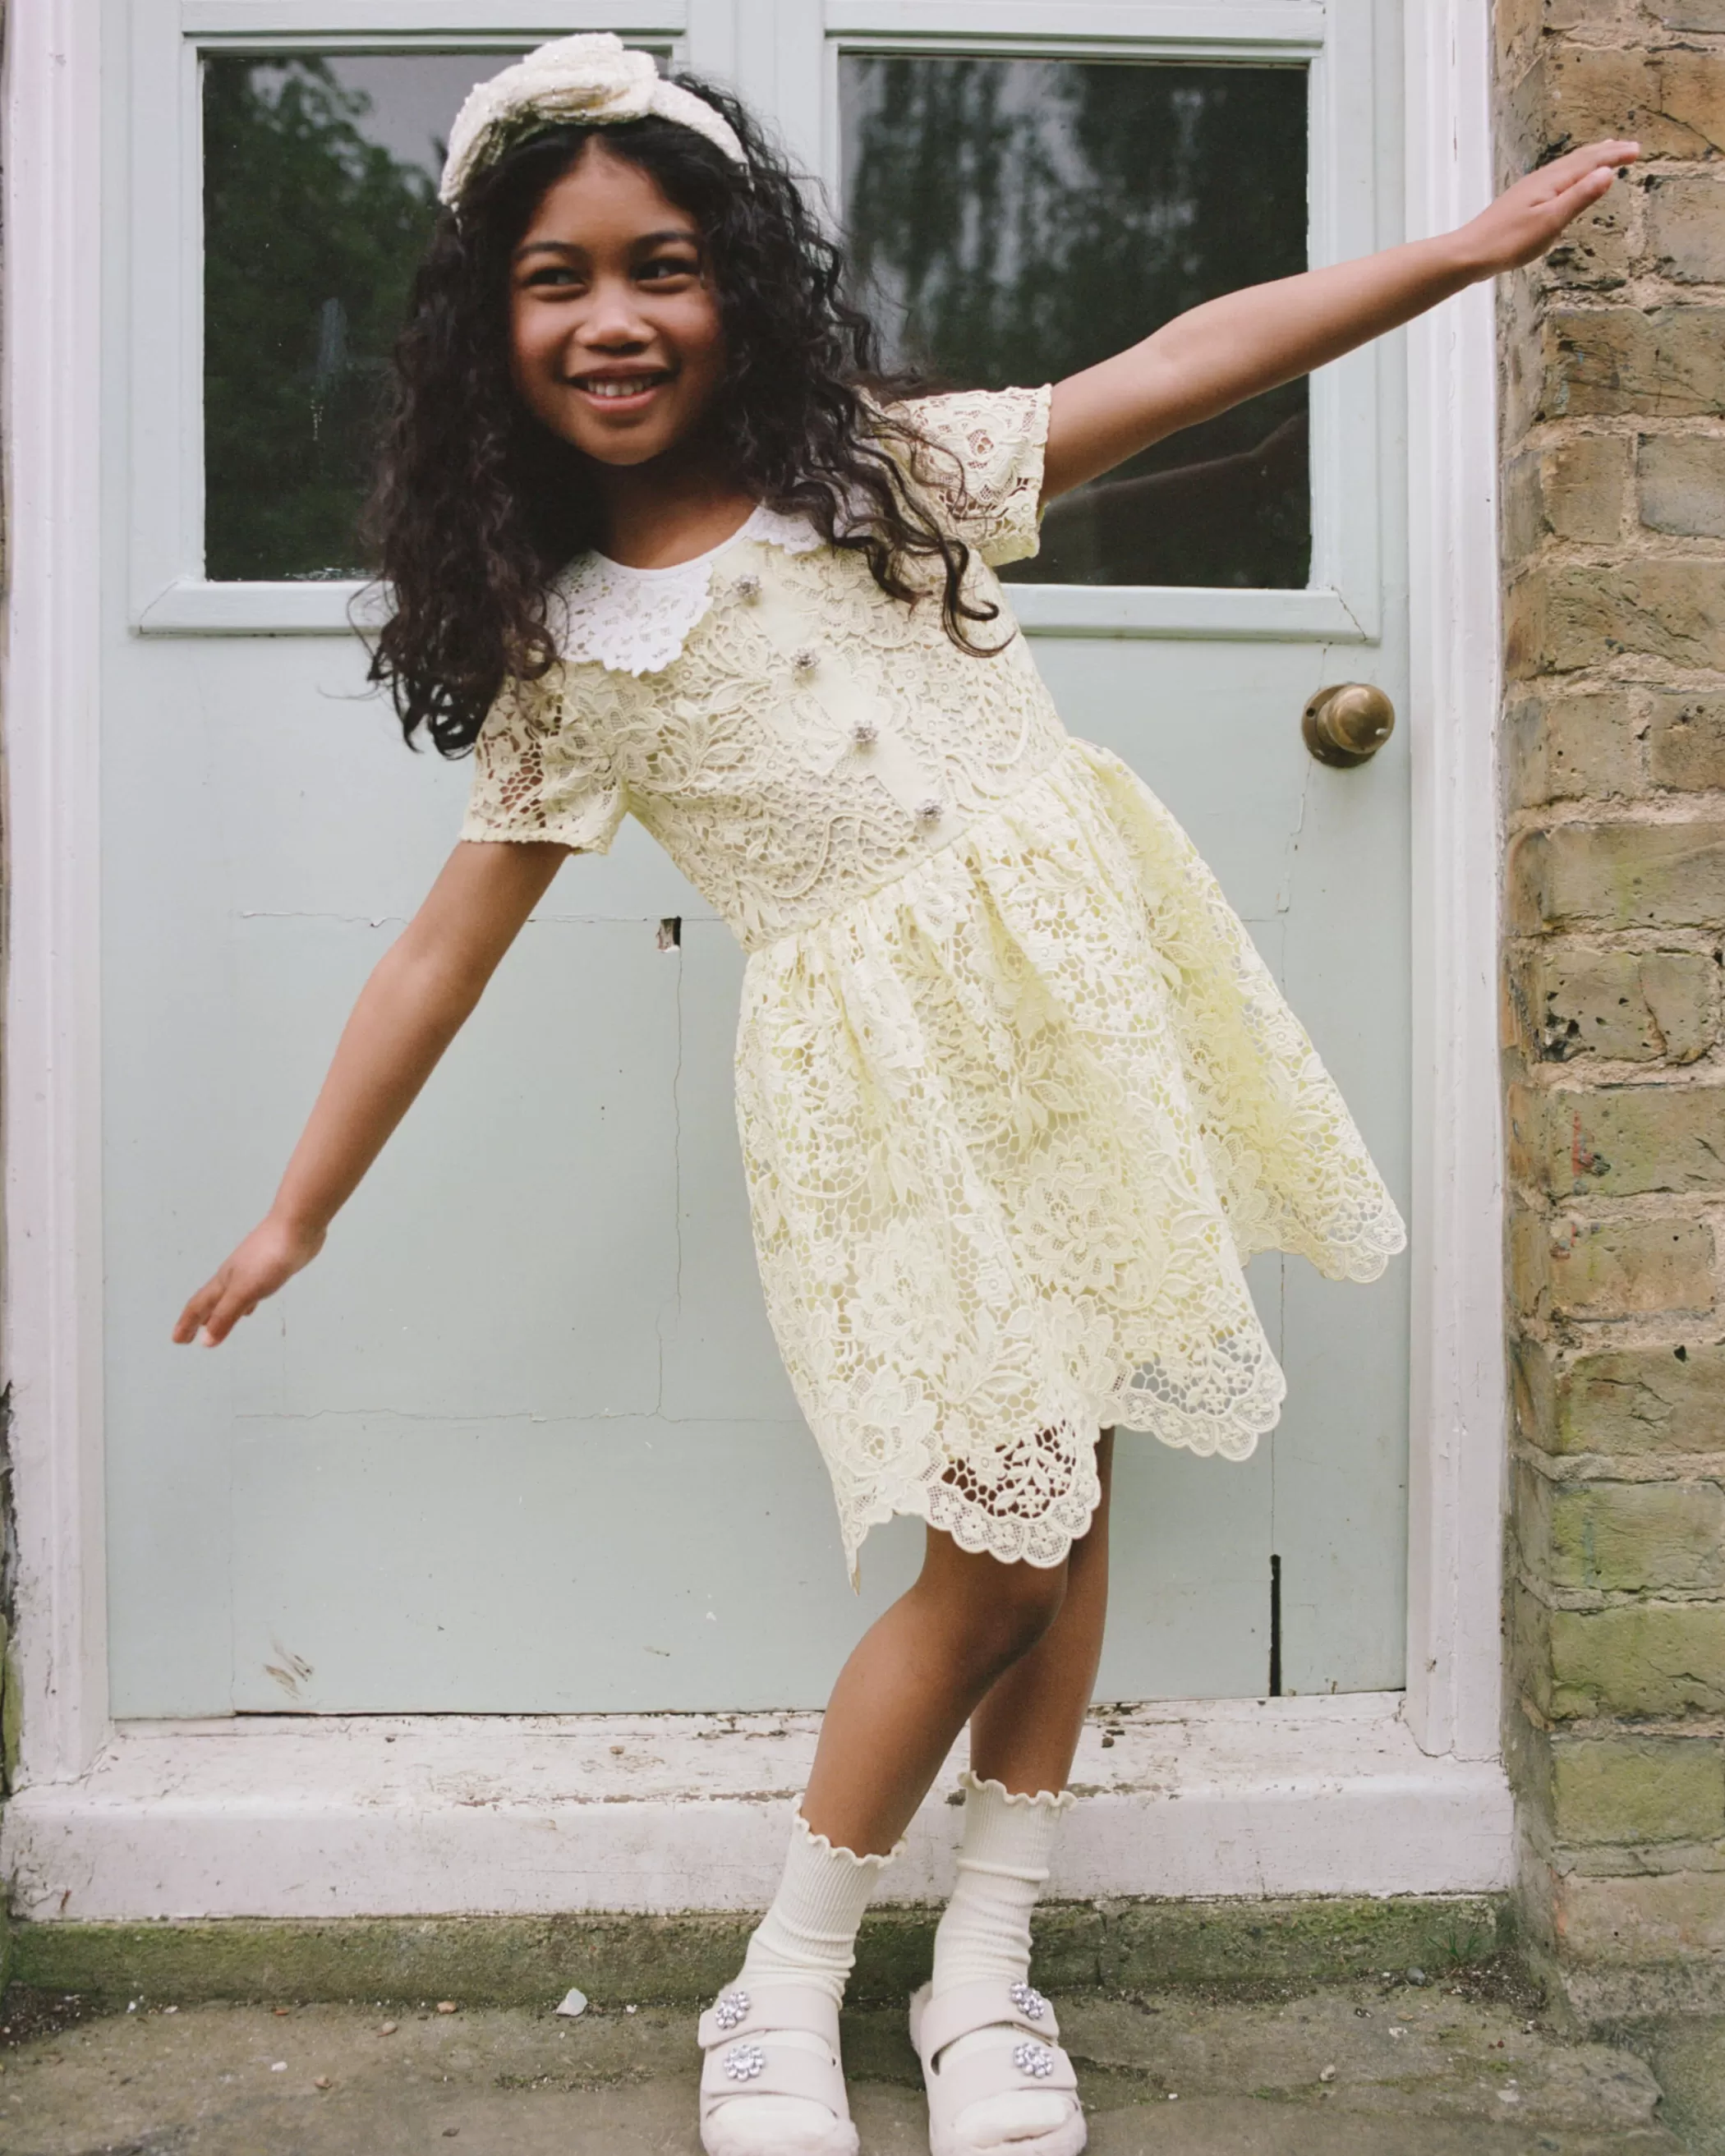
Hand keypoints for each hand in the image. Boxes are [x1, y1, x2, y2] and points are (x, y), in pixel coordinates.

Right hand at [172, 1212, 326, 1346]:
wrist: (297, 1226)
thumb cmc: (268, 1259)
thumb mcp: (244, 1291)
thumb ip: (225, 1316)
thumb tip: (205, 1342)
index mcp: (224, 1282)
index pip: (199, 1306)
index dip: (187, 1324)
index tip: (176, 1341)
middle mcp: (233, 1275)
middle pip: (211, 1300)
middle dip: (199, 1319)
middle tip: (189, 1336)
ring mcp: (252, 1270)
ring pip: (229, 1295)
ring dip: (220, 1311)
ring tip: (216, 1324)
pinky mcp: (270, 1267)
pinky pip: (250, 1290)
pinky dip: (246, 1302)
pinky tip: (252, 1304)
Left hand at [1457, 139, 1639, 276]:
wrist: (1471, 254)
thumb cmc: (1508, 242)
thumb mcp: (1550, 222)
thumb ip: (1579, 197)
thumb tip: (1607, 172)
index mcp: (1552, 181)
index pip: (1590, 161)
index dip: (1615, 155)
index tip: (1637, 150)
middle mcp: (1542, 179)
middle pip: (1579, 159)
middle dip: (1606, 151)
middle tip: (1629, 146)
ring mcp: (1531, 189)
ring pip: (1567, 167)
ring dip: (1589, 159)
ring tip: (1604, 154)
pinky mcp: (1523, 202)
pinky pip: (1556, 179)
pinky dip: (1572, 174)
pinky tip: (1569, 183)